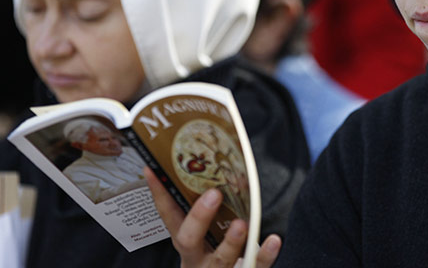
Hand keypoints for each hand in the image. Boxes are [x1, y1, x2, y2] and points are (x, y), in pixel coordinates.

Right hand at [144, 167, 280, 267]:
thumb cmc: (214, 254)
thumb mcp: (202, 236)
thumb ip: (205, 211)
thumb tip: (218, 169)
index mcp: (186, 241)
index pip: (168, 216)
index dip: (159, 194)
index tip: (153, 170)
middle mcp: (197, 257)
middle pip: (189, 239)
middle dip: (199, 217)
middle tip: (213, 194)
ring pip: (221, 259)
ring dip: (230, 242)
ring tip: (241, 224)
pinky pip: (255, 267)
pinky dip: (265, 254)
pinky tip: (274, 240)